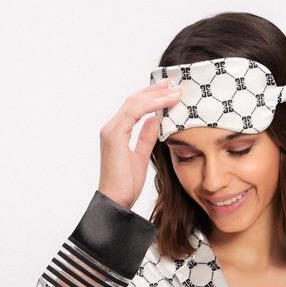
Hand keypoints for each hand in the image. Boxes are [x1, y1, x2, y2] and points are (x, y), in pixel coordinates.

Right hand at [97, 82, 182, 212]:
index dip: (151, 97)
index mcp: (116, 132)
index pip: (134, 107)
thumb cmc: (125, 186)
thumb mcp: (141, 157)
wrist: (116, 202)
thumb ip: (146, 138)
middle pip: (134, 100)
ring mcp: (111, 131)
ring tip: (174, 91)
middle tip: (173, 84)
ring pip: (134, 103)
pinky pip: (133, 113)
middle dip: (154, 91)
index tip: (168, 91)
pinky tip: (165, 103)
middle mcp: (111, 128)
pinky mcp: (114, 136)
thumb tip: (154, 120)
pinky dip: (150, 105)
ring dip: (156, 96)